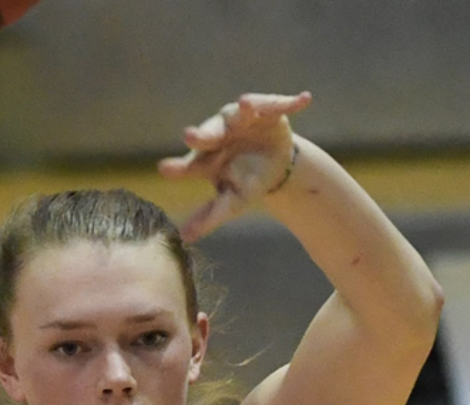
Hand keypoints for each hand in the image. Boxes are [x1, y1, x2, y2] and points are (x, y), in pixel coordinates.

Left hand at [159, 91, 312, 242]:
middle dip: (202, 134)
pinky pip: (279, 105)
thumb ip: (209, 217)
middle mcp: (220, 133)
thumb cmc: (246, 181)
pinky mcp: (269, 112)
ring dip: (246, 108)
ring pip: (241, 113)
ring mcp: (243, 120)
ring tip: (246, 104)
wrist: (273, 164)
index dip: (178, 167)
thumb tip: (185, 239)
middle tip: (190, 136)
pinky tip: (305, 100)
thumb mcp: (232, 202)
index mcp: (206, 158)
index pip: (189, 164)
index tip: (164, 170)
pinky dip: (291, 102)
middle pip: (209, 134)